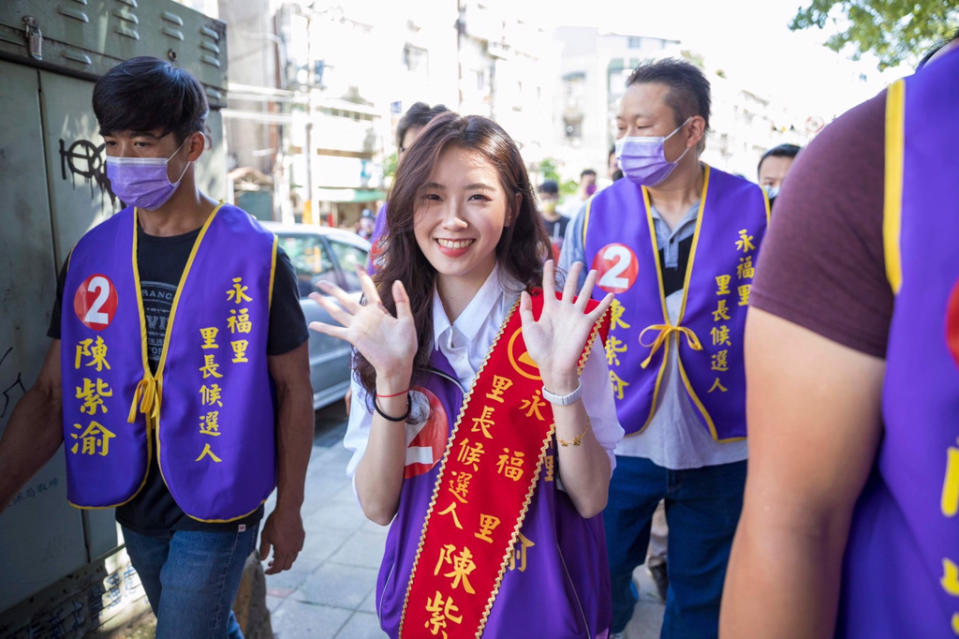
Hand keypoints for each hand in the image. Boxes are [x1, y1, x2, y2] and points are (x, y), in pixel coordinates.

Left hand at [258, 506, 304, 573]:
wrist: (288, 509)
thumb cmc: (275, 522)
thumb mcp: (265, 536)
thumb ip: (264, 549)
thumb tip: (263, 559)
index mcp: (282, 551)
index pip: (277, 568)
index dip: (271, 572)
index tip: (266, 570)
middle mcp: (292, 550)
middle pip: (286, 566)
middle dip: (278, 567)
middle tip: (270, 563)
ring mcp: (298, 544)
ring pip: (293, 558)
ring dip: (285, 559)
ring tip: (276, 553)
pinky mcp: (301, 537)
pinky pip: (297, 549)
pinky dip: (291, 552)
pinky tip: (285, 545)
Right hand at [308, 270, 416, 390]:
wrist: (399, 364)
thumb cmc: (405, 345)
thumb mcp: (407, 320)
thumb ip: (402, 301)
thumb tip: (396, 281)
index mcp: (379, 310)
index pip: (369, 289)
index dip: (363, 277)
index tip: (356, 265)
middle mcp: (365, 317)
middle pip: (346, 298)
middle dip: (333, 289)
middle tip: (321, 281)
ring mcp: (358, 327)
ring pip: (337, 311)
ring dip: (324, 303)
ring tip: (312, 294)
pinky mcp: (353, 337)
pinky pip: (336, 331)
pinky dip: (324, 328)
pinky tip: (312, 323)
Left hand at [519, 260, 612, 392]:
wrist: (553, 365)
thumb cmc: (539, 349)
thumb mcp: (528, 328)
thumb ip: (526, 310)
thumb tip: (525, 292)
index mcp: (549, 309)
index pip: (549, 286)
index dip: (549, 273)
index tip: (549, 260)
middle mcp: (564, 309)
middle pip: (570, 287)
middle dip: (574, 274)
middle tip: (578, 262)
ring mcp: (576, 316)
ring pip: (584, 295)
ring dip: (589, 283)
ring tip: (594, 271)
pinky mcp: (586, 324)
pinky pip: (597, 311)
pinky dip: (605, 304)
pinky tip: (611, 295)